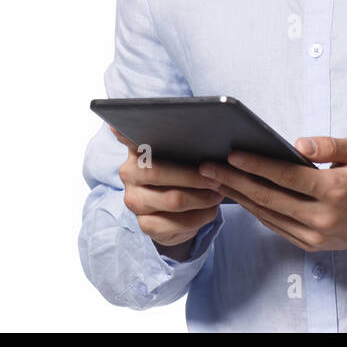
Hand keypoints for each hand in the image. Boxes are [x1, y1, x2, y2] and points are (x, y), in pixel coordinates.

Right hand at [109, 126, 223, 260]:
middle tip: (217, 177)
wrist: (176, 214)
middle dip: (193, 176)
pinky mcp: (145, 224)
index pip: (128, 136)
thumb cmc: (182, 174)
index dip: (127, 132)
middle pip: (157, 172)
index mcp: (135, 149)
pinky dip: (200, 217)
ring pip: (173, 200)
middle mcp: (128, 173)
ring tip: (219, 193)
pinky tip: (210, 210)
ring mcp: (134, 200)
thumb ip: (181, 140)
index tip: (129, 125)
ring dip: (202, 198)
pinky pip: (177, 223)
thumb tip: (205, 121)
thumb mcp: (180, 155)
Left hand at [197, 136, 346, 253]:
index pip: (287, 176)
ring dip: (238, 197)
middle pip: (269, 198)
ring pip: (267, 215)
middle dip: (235, 181)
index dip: (257, 165)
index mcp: (334, 190)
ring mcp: (314, 235)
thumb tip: (299, 144)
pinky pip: (275, 226)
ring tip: (214, 180)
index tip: (231, 154)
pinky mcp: (310, 245)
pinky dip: (254, 211)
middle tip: (207, 168)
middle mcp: (322, 216)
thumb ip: (331, 145)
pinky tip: (238, 196)